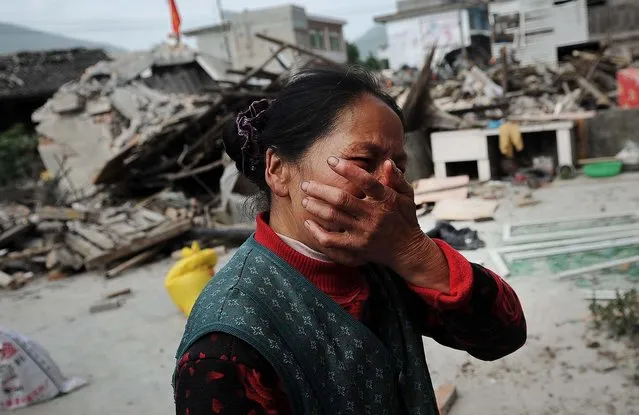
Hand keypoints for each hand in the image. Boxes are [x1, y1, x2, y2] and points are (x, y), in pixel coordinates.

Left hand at [301, 156, 448, 290]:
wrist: (408, 251)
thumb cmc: (405, 219)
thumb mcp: (407, 196)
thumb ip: (396, 179)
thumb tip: (387, 162)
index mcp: (385, 200)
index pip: (365, 181)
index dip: (347, 169)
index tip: (330, 160)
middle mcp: (373, 216)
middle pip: (341, 199)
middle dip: (319, 190)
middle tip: (306, 184)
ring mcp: (363, 233)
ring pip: (333, 217)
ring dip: (315, 207)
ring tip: (304, 200)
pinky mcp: (356, 247)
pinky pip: (331, 240)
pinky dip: (316, 231)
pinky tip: (308, 223)